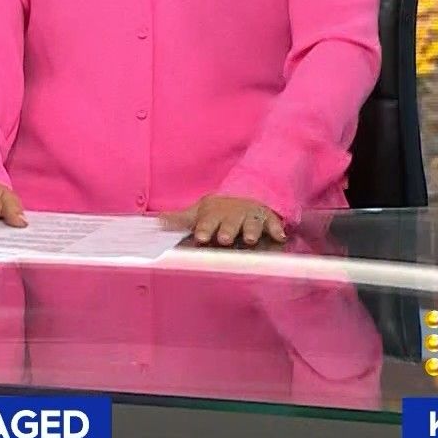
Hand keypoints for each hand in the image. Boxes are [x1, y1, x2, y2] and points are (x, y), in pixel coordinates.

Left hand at [167, 194, 285, 246]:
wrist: (245, 198)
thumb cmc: (217, 213)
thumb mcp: (198, 213)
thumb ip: (180, 220)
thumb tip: (157, 221)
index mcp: (213, 215)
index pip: (207, 222)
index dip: (204, 229)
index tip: (201, 237)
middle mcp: (232, 216)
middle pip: (230, 224)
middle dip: (227, 230)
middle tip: (224, 239)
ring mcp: (251, 218)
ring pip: (252, 225)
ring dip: (251, 231)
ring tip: (250, 239)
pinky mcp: (268, 220)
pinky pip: (274, 225)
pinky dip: (277, 230)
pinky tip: (280, 237)